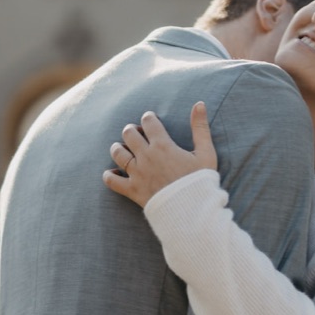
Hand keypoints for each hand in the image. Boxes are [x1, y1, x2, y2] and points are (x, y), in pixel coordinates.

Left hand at [102, 102, 218, 208]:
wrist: (193, 210)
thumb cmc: (201, 181)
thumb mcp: (206, 152)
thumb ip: (200, 127)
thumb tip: (200, 103)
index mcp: (163, 145)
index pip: (148, 122)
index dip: (148, 118)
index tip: (150, 120)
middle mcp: (146, 157)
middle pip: (129, 134)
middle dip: (131, 130)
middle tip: (137, 134)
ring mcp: (137, 174)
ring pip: (118, 153)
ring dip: (118, 148)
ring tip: (123, 148)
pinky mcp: (132, 190)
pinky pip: (112, 181)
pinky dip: (109, 175)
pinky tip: (112, 173)